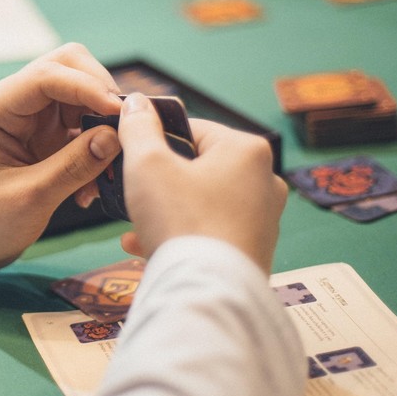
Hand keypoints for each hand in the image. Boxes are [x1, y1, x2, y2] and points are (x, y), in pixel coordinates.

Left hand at [0, 44, 123, 305]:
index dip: (90, 87)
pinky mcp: (38, 134)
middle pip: (66, 69)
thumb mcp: (31, 198)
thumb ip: (75, 165)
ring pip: (78, 94)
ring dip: (99, 125)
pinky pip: (77, 124)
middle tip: (122, 132)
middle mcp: (8, 102)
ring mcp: (25, 116)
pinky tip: (92, 183)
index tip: (121, 112)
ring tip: (106, 169)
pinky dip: (93, 146)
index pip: (48, 75)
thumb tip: (116, 137)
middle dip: (99, 95)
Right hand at [116, 93, 286, 272]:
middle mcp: (266, 181)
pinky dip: (181, 235)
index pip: (192, 130)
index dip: (155, 141)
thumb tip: (135, 102)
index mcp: (247, 150)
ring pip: (202, 203)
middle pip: (198, 168)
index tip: (131, 158)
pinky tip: (145, 247)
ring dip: (165, 211)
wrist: (207, 293)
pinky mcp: (254, 252)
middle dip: (160, 182)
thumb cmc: (180, 220)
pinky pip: (210, 234)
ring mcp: (264, 220)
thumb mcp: (147, 164)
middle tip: (131, 194)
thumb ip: (138, 128)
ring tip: (133, 225)